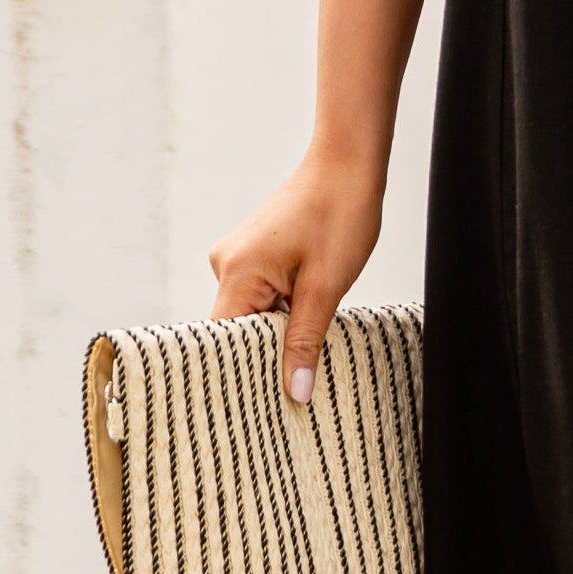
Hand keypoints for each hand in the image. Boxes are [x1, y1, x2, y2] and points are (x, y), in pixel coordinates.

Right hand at [210, 153, 384, 405]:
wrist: (347, 165)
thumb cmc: (340, 214)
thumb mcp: (326, 287)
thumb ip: (304, 342)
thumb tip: (294, 392)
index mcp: (236, 272)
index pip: (225, 343)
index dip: (246, 375)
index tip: (267, 408)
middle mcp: (226, 264)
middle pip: (236, 332)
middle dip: (266, 358)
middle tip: (294, 394)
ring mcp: (238, 258)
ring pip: (252, 316)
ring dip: (279, 334)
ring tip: (307, 357)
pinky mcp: (254, 255)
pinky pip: (260, 297)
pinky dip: (282, 313)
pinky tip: (306, 324)